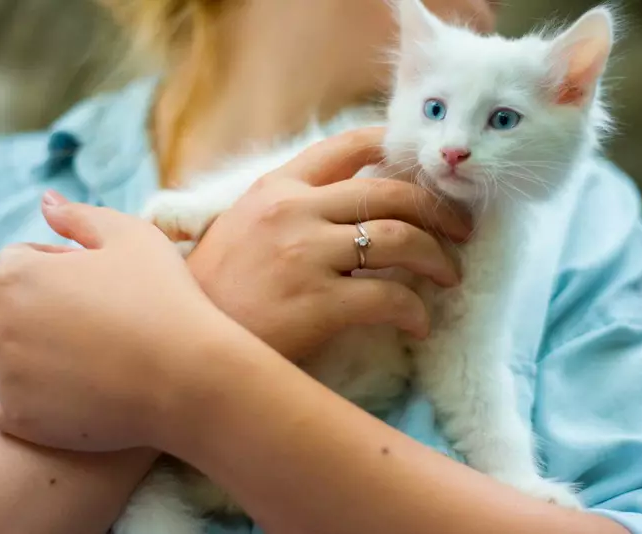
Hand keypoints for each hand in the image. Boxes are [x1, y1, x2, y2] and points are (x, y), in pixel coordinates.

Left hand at [0, 192, 250, 452]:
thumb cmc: (166, 299)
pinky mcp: (20, 420)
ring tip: (100, 355)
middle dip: (50, 307)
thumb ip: (80, 215)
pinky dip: (30, 394)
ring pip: (10, 354)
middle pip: (16, 307)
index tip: (107, 283)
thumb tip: (45, 202)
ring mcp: (7, 379)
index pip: (24, 259)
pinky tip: (75, 386)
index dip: (66, 266)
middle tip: (111, 320)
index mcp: (16, 275)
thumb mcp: (132, 236)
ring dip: (39, 349)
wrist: (192, 379)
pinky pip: (5, 401)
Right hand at [187, 127, 469, 358]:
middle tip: (461, 231)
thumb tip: (348, 203)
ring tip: (450, 277)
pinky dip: (414, 310)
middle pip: (389, 193)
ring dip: (437, 258)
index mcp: (276, 187)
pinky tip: (419, 324)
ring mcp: (305, 254)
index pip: (347, 146)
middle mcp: (293, 210)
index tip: (425, 166)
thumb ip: (289, 205)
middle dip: (437, 209)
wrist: (180, 340)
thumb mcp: (241, 225)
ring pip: (399, 240)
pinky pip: (388, 297)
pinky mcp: (316, 303)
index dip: (395, 148)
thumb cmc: (214, 287)